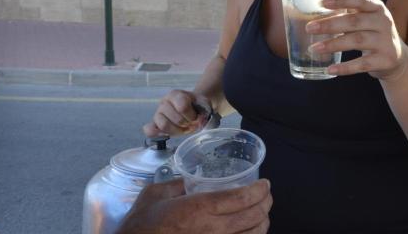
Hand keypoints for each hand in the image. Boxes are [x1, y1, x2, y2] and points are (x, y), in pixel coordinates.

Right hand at [116, 178, 271, 233]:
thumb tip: (191, 180)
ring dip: (263, 224)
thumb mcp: (155, 195)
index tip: (265, 184)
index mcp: (199, 209)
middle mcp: (212, 230)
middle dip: (266, 204)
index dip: (260, 190)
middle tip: (267, 196)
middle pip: (254, 217)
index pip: (242, 198)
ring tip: (262, 214)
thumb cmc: (140, 225)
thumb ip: (177, 184)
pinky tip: (249, 233)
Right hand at [143, 90, 211, 136]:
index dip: (191, 116)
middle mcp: (164, 102)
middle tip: (190, 124)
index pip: (182, 106)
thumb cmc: (196, 106)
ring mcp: (157, 113)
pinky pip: (149, 130)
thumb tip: (199, 121)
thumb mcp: (203, 104)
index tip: (196, 117)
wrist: (191, 107)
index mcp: (175, 94)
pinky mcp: (154, 124)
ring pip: (163, 125)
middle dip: (186, 124)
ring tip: (182, 128)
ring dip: (176, 130)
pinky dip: (157, 134)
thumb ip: (204, 111)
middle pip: (174, 118)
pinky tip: (168, 134)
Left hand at [305, 0, 406, 79]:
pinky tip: (330, 69)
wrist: (397, 58)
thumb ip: (347, 13)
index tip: (321, 2)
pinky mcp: (386, 60)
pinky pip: (363, 64)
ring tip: (314, 48)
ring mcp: (386, 41)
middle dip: (330, 24)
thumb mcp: (366, 18)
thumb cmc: (372, 33)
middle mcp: (383, 21)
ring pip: (357, 41)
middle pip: (355, 21)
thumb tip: (313, 10)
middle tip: (309, 28)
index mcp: (376, 7)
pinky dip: (345, 67)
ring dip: (333, 44)